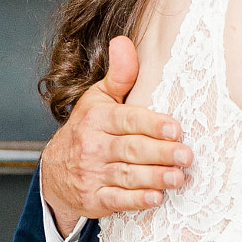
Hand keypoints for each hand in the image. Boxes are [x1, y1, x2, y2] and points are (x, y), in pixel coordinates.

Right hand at [38, 36, 193, 233]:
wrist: (55, 173)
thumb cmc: (87, 130)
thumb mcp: (98, 99)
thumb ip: (119, 76)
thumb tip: (123, 41)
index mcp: (97, 118)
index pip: (127, 120)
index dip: (152, 124)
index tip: (175, 129)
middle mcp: (92, 146)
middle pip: (131, 149)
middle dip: (161, 153)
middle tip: (186, 156)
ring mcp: (91, 174)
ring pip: (126, 175)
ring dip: (154, 177)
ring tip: (179, 177)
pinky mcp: (94, 199)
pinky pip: (116, 200)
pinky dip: (136, 200)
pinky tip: (155, 198)